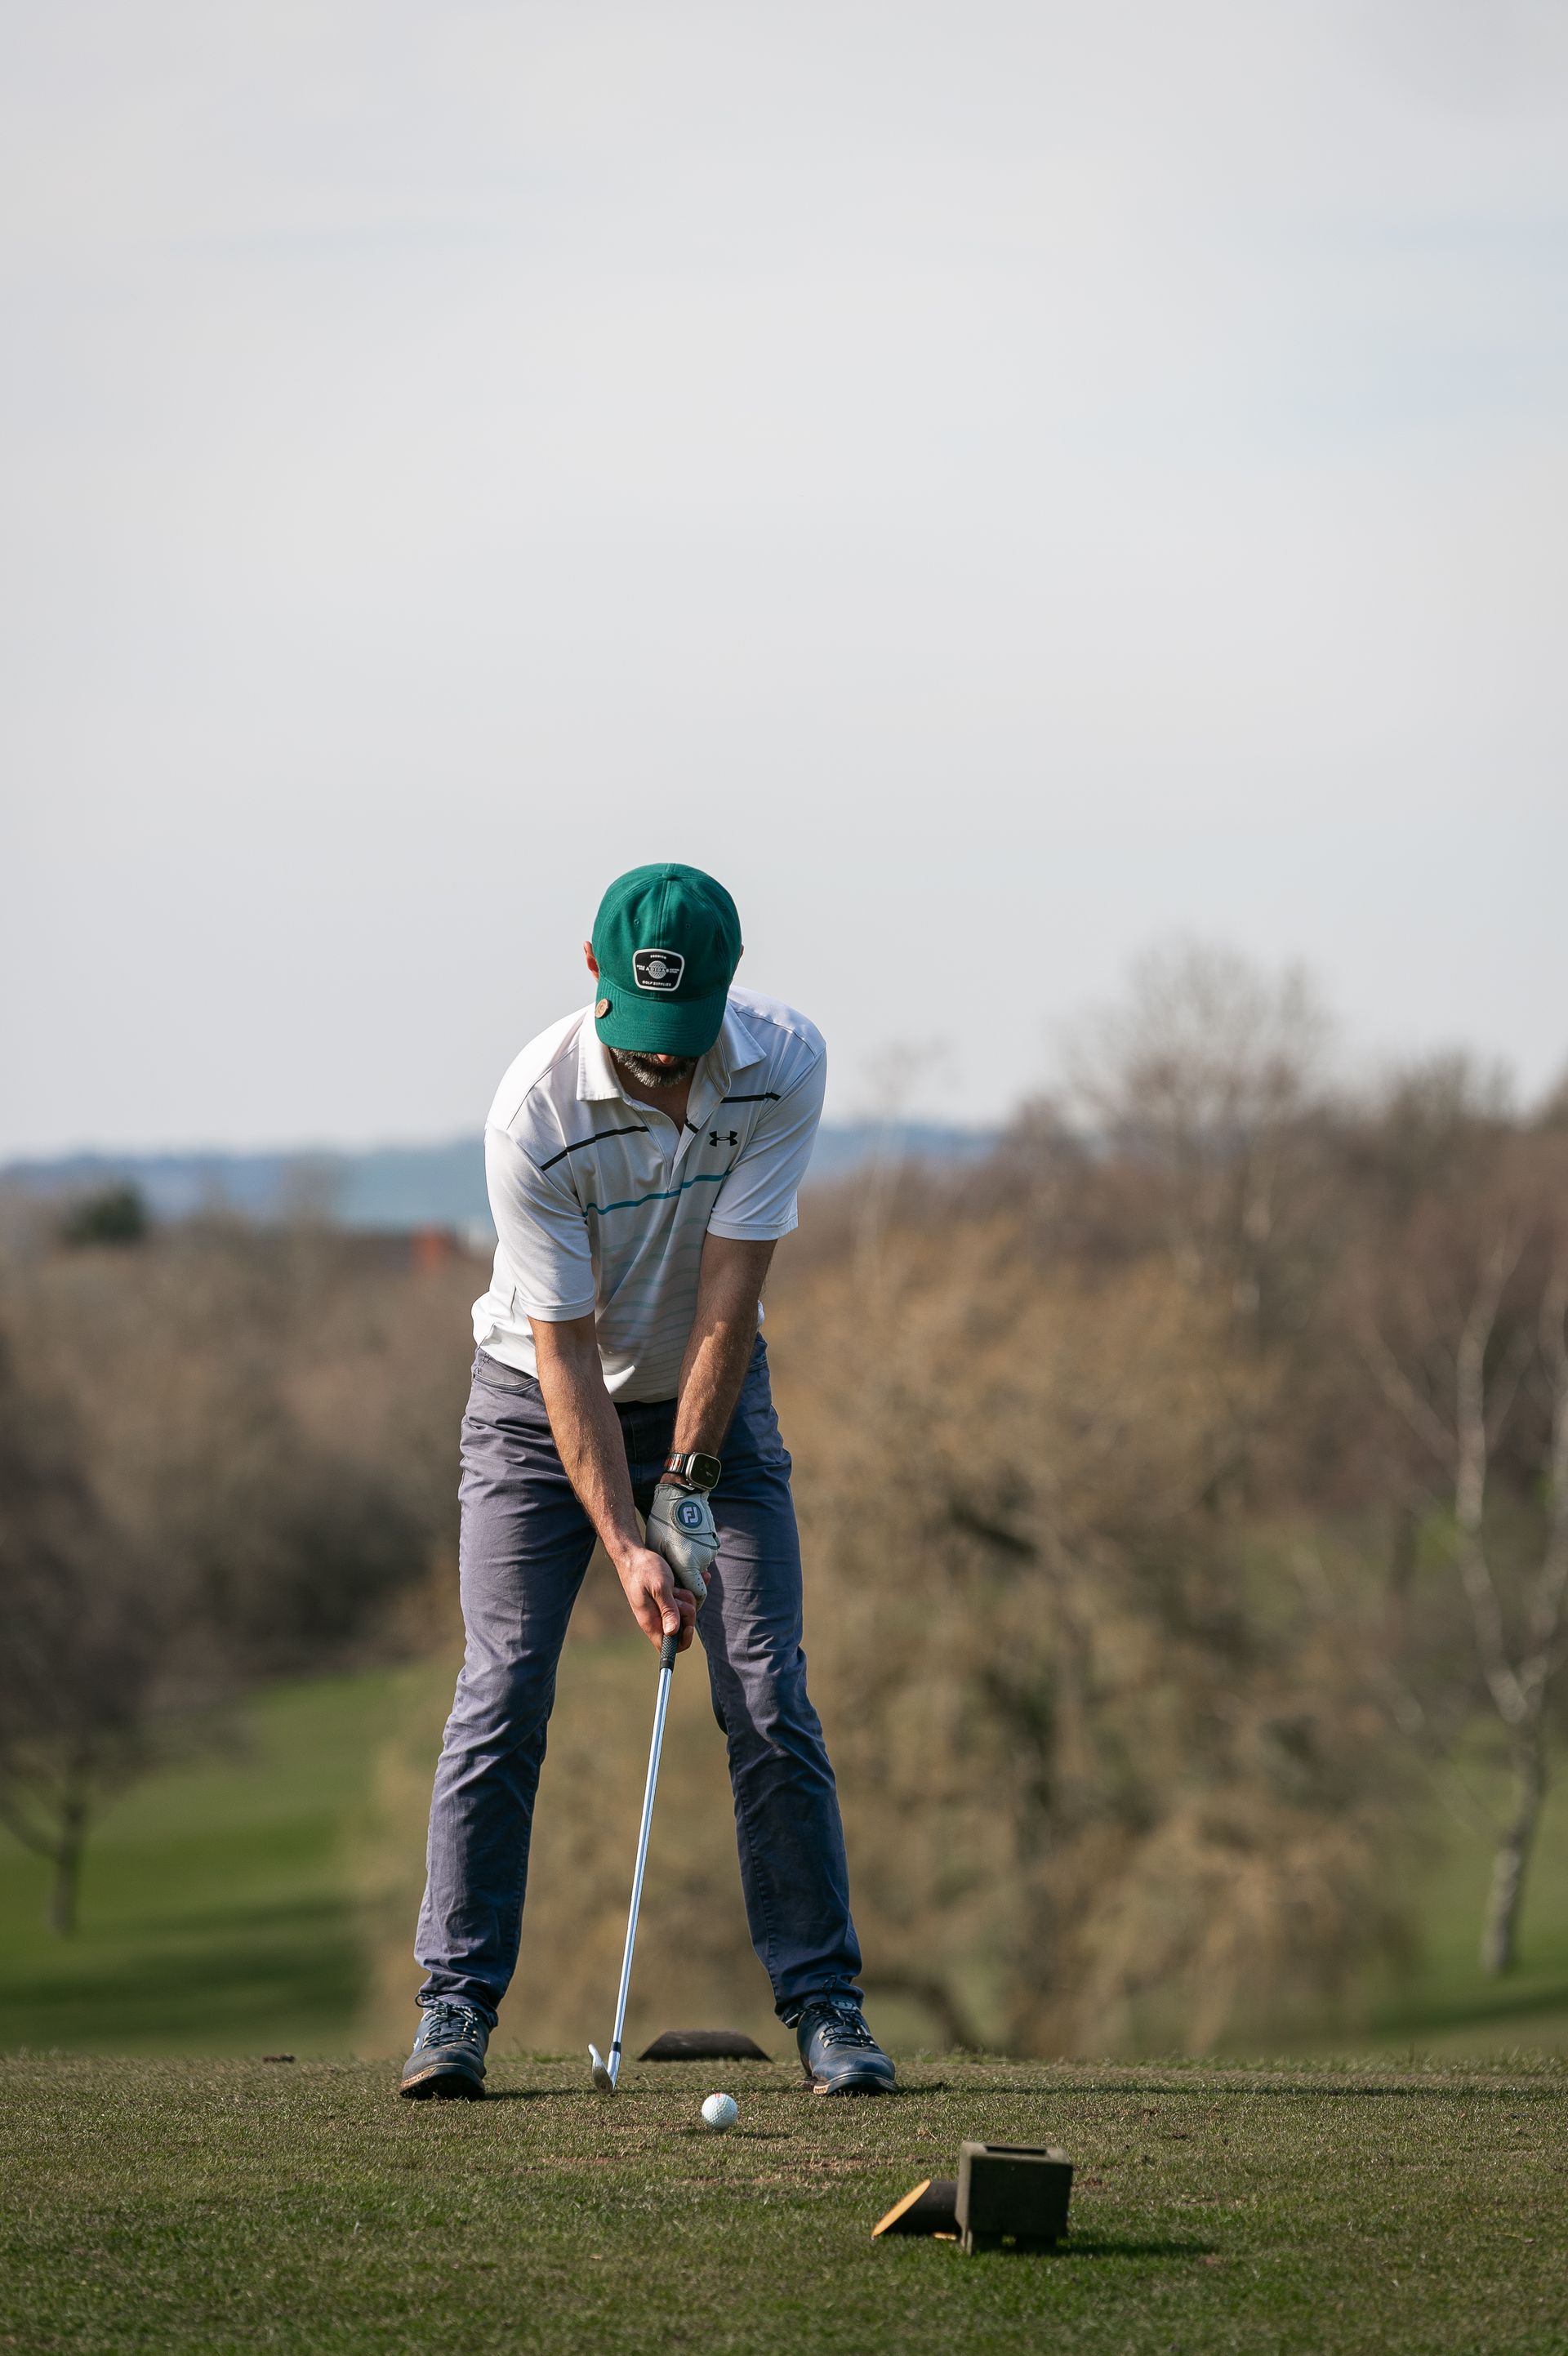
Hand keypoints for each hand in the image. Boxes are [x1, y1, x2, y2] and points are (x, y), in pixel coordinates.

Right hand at [614, 1542, 697, 1652]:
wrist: (633, 1554)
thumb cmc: (644, 1569)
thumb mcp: (659, 1587)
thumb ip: (667, 1609)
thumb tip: (673, 1632)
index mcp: (651, 1622)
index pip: (668, 1647)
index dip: (682, 1640)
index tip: (688, 1624)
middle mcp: (656, 1619)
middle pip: (681, 1629)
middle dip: (688, 1613)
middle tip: (679, 1596)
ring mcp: (661, 1609)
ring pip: (684, 1614)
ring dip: (687, 1599)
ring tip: (676, 1586)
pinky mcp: (666, 1598)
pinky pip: (684, 1600)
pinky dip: (690, 1590)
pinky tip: (694, 1579)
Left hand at [645, 1481, 718, 1609]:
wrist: (681, 1495)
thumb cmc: (664, 1523)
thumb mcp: (658, 1549)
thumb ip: (665, 1574)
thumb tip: (669, 1590)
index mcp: (688, 1565)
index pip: (698, 1594)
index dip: (691, 1599)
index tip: (682, 1597)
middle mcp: (703, 1560)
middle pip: (697, 1580)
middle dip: (687, 1579)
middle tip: (672, 1568)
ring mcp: (710, 1549)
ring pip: (700, 1566)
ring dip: (691, 1564)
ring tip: (676, 1550)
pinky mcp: (713, 1540)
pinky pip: (704, 1553)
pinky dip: (696, 1552)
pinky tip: (684, 1541)